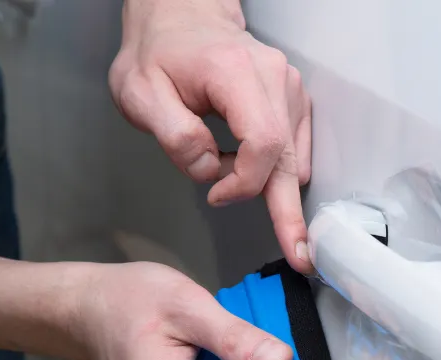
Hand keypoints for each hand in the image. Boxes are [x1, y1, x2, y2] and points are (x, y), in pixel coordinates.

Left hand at [109, 0, 312, 273]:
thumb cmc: (158, 55)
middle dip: (290, 213)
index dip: (243, 182)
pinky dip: (272, 169)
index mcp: (236, 74)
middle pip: (288, 159)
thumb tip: (208, 171)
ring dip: (263, 182)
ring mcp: (292, 90)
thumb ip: (174, 136)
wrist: (184, 20)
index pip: (262, 143)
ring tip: (225, 172)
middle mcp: (275, 80)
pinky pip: (295, 151)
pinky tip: (242, 160)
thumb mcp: (139, 93)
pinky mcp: (298, 102)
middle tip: (302, 256)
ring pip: (293, 160)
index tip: (215, 194)